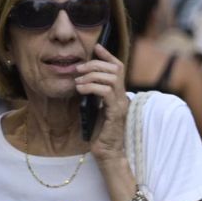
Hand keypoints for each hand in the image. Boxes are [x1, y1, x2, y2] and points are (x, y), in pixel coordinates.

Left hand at [78, 42, 129, 164]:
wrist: (107, 153)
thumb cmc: (99, 134)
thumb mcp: (94, 108)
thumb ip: (93, 94)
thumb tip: (81, 79)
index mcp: (118, 94)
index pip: (118, 68)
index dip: (108, 55)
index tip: (96, 47)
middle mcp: (123, 97)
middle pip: (115, 69)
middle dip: (94, 64)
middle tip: (78, 69)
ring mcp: (121, 104)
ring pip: (110, 78)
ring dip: (91, 75)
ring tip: (77, 82)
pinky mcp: (116, 112)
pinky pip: (106, 91)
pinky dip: (91, 87)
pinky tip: (80, 90)